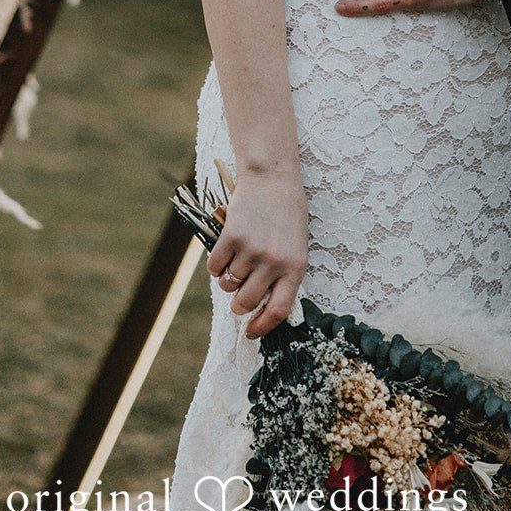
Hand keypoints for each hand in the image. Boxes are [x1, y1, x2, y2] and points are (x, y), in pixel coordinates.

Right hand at [206, 170, 308, 339]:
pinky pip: (214, 267)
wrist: (273, 177)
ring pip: (228, 284)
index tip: (251, 333)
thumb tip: (260, 307)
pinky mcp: (231, 236)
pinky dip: (215, 265)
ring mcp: (252, 249)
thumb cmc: (287, 214)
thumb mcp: (296, 246)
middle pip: (246, 303)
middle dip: (238, 305)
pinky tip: (225, 250)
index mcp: (295, 267)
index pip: (278, 311)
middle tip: (237, 296)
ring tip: (236, 262)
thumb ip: (283, 275)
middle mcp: (274, 262)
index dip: (262, 327)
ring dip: (227, 279)